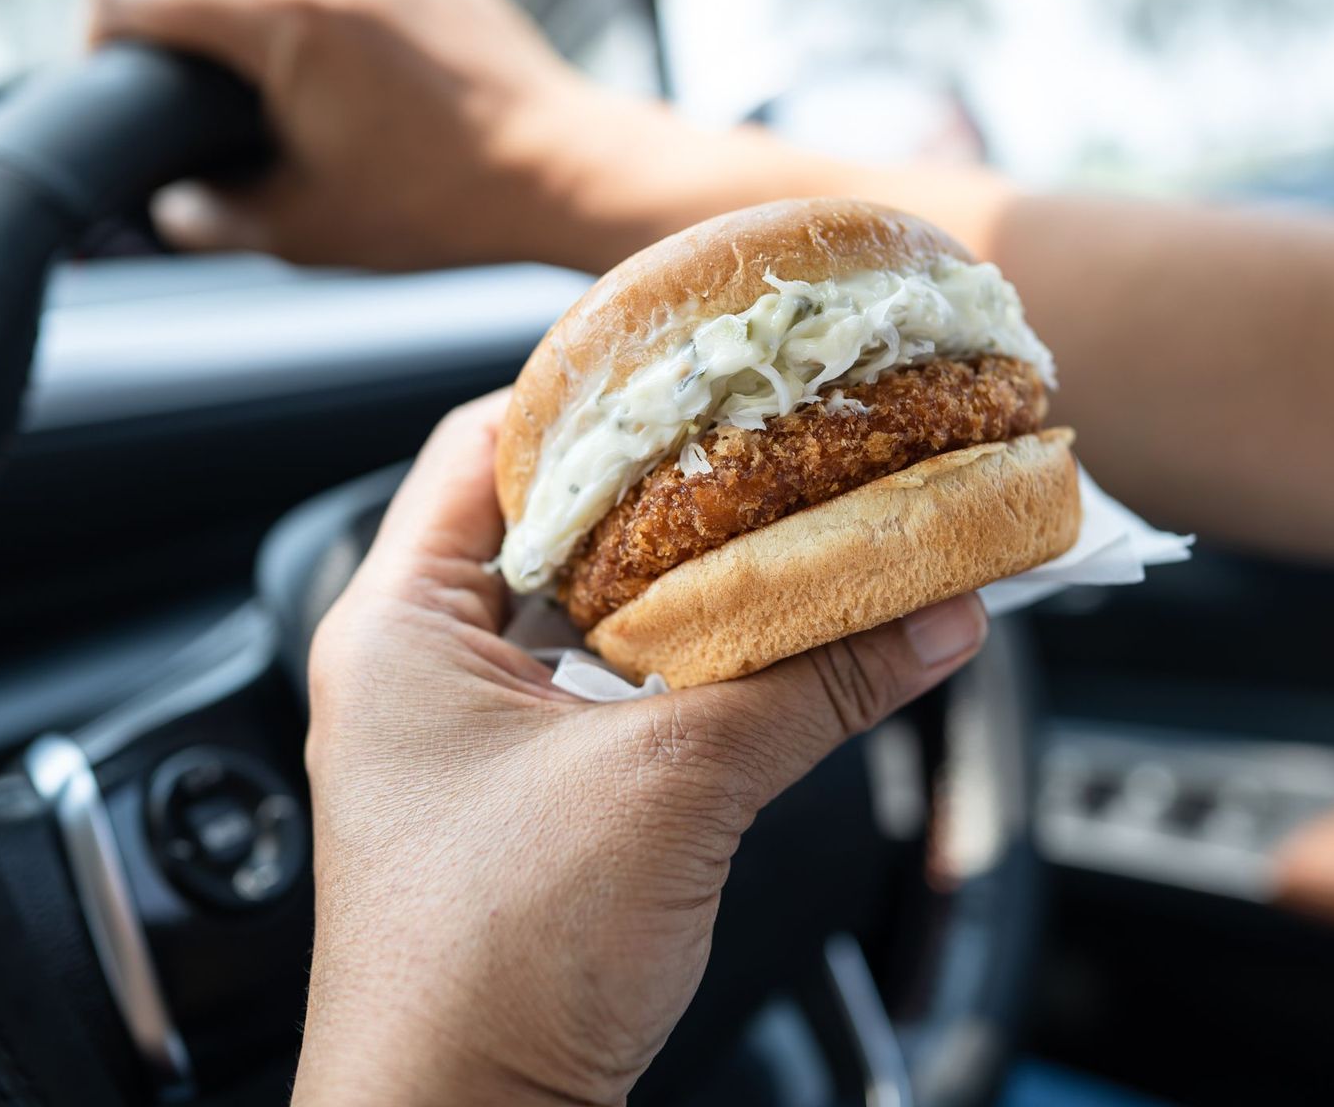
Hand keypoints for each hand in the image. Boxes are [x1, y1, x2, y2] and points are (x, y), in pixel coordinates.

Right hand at [85, 0, 673, 268]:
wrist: (566, 170)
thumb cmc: (442, 204)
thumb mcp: (304, 229)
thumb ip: (207, 218)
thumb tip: (164, 209)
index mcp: (284, 8)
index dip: (101, 42)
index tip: (127, 95)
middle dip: (176, 31)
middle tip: (198, 109)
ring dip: (243, 12)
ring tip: (272, 91)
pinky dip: (310, 3)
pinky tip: (335, 69)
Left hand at [294, 392, 988, 1104]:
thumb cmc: (496, 968)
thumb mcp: (674, 789)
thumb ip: (812, 684)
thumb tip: (936, 608)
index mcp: (397, 624)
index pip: (489, 439)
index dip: (598, 389)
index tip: (704, 365)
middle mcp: (415, 667)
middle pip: (549, 520)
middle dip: (667, 485)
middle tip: (773, 442)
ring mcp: (462, 739)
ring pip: (587, 610)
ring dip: (684, 578)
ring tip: (787, 527)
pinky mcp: (516, 802)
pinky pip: (606, 690)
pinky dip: (683, 660)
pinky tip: (767, 647)